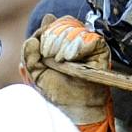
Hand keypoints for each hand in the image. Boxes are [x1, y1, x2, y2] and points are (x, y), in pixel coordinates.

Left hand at [21, 15, 112, 131]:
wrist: (75, 108)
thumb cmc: (58, 92)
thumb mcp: (35, 73)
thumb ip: (29, 55)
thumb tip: (32, 38)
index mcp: (61, 43)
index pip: (53, 24)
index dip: (45, 33)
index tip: (42, 51)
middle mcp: (76, 41)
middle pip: (63, 23)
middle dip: (52, 41)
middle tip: (51, 59)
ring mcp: (89, 45)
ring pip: (74, 29)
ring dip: (63, 45)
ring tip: (62, 62)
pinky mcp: (101, 51)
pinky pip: (89, 38)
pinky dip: (77, 47)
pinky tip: (72, 60)